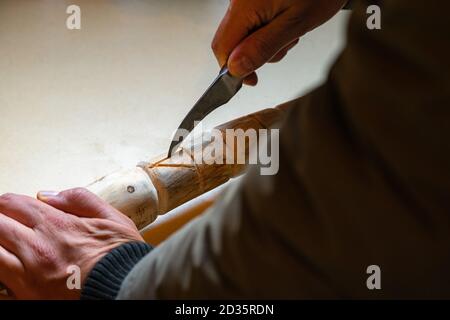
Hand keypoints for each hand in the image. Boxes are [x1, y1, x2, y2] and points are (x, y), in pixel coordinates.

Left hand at [0, 188, 143, 298]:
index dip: (8, 203)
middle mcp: (36, 247)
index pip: (12, 203)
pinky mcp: (27, 295)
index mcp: (56, 224)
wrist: (125, 288)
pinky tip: (13, 265)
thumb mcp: (112, 217)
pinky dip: (3, 268)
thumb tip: (50, 195)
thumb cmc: (122, 256)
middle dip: (0, 220)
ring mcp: (28, 274)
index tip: (11, 207)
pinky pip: (0, 278)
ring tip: (9, 244)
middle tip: (8, 223)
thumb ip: (81, 199)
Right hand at [212, 0, 346, 84]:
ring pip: (243, 36)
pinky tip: (286, 23)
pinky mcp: (255, 1)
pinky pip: (252, 24)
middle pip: (230, 42)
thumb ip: (262, 47)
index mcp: (244, 6)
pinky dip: (267, 31)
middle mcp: (240, 1)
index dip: (234, 69)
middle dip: (253, 55)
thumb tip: (235, 68)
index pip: (222, 47)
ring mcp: (246, 0)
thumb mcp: (295, 24)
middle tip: (282, 47)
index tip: (252, 80)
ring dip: (264, 44)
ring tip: (290, 32)